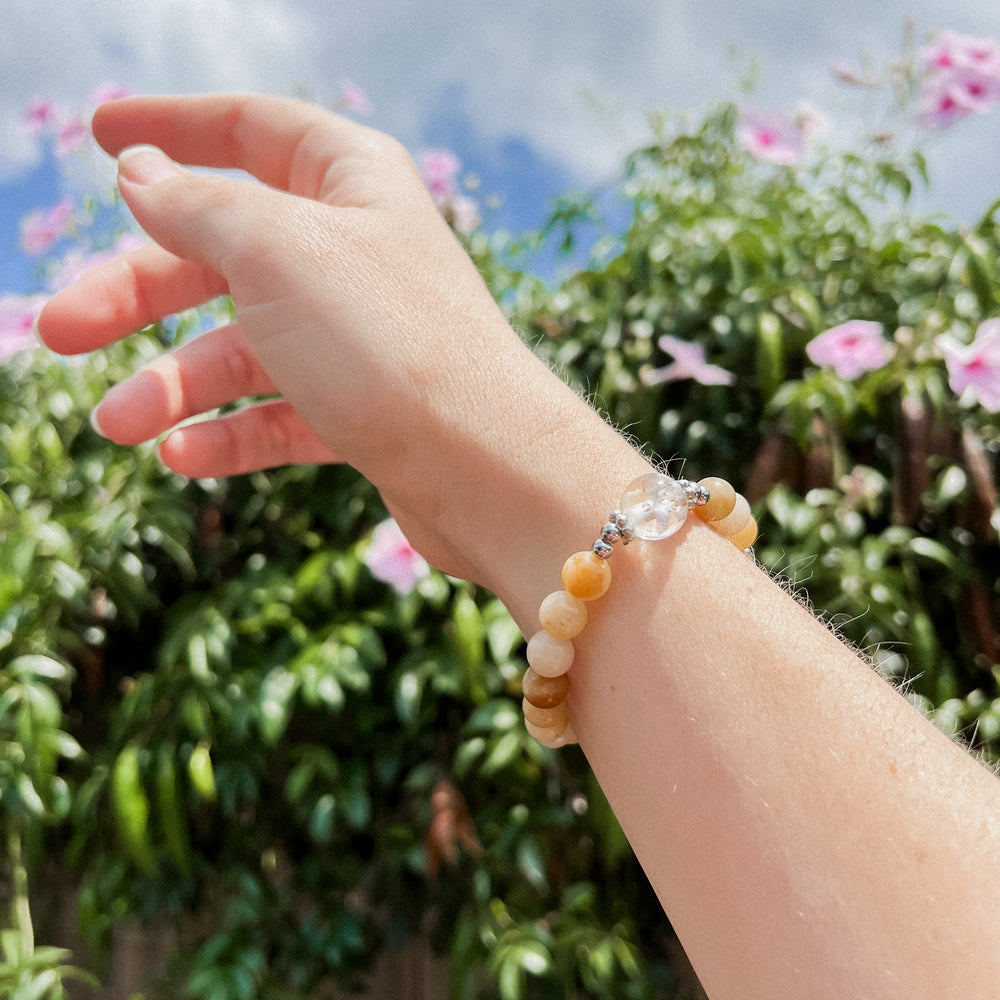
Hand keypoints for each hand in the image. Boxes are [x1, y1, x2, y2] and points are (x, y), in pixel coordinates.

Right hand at [38, 94, 554, 582]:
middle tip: (56, 330)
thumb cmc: (389, 341)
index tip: (97, 132)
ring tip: (117, 424)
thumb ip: (197, 208)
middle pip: (221, 254)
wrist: (488, 468)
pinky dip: (232, 433)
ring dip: (173, 384)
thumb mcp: (274, 250)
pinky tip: (183, 457)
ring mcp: (360, 337)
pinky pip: (281, 414)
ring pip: (245, 346)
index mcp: (349, 181)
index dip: (169, 127)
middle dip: (136, 291)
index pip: (247, 129)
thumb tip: (141, 176)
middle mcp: (356, 252)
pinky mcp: (365, 411)